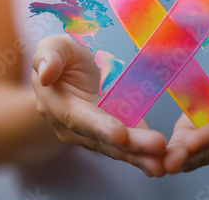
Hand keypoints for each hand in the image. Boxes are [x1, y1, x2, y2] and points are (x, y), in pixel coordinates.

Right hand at [31, 35, 166, 176]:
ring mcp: (93, 134)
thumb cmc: (61, 58)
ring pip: (117, 148)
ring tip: (162, 161)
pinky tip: (161, 159)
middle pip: (103, 139)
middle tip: (156, 148)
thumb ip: (49, 57)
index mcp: (57, 104)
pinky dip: (143, 154)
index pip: (79, 118)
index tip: (120, 133)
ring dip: (140, 155)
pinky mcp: (111, 135)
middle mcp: (73, 127)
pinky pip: (127, 146)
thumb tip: (46, 73)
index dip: (100, 126)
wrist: (67, 74)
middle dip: (130, 146)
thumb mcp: (53, 47)